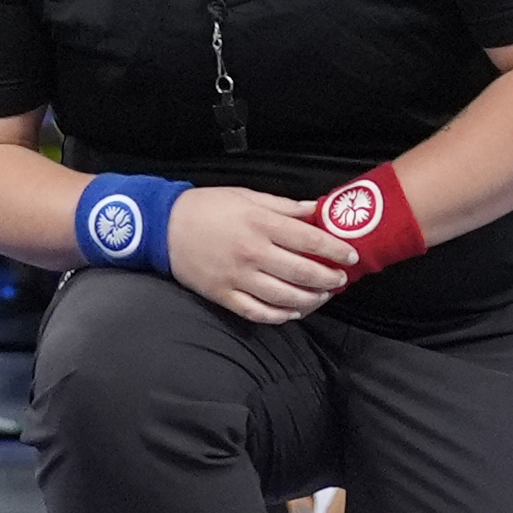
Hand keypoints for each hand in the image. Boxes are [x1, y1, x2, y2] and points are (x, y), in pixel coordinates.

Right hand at [165, 185, 354, 323]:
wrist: (163, 227)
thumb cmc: (207, 208)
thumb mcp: (246, 196)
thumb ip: (283, 206)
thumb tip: (315, 210)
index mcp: (259, 223)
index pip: (307, 238)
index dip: (334, 249)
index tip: (350, 255)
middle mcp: (251, 252)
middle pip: (300, 271)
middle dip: (327, 278)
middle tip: (340, 279)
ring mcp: (237, 277)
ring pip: (283, 296)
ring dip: (309, 300)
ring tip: (322, 296)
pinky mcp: (223, 295)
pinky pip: (257, 312)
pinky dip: (279, 315)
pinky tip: (293, 312)